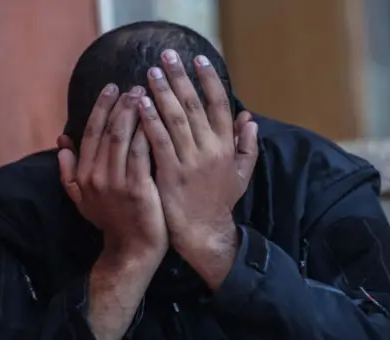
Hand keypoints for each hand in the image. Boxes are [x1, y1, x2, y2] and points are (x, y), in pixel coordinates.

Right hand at [58, 84, 167, 259]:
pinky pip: (141, 153)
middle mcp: (96, 176)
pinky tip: (155, 117)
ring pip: (122, 137)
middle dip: (119, 104)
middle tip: (132, 85)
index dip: (100, 108)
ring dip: (132, 112)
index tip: (111, 87)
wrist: (132, 250)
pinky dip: (146, 132)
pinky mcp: (138, 188)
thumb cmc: (111, 222)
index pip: (90, 132)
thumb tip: (60, 144)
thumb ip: (69, 172)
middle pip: (106, 130)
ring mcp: (117, 182)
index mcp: (83, 175)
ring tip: (143, 94)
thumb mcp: (82, 199)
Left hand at [137, 49, 258, 251]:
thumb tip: (249, 119)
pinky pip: (159, 141)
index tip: (199, 60)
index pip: (221, 105)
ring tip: (150, 73)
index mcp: (227, 146)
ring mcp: (190, 161)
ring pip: (175, 119)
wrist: (204, 232)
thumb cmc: (220, 201)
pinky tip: (140, 104)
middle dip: (180, 78)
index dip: (210, 80)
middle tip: (166, 56)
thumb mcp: (241, 174)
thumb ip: (247, 145)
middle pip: (194, 105)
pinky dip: (149, 120)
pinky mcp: (170, 173)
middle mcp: (210, 149)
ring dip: (162, 93)